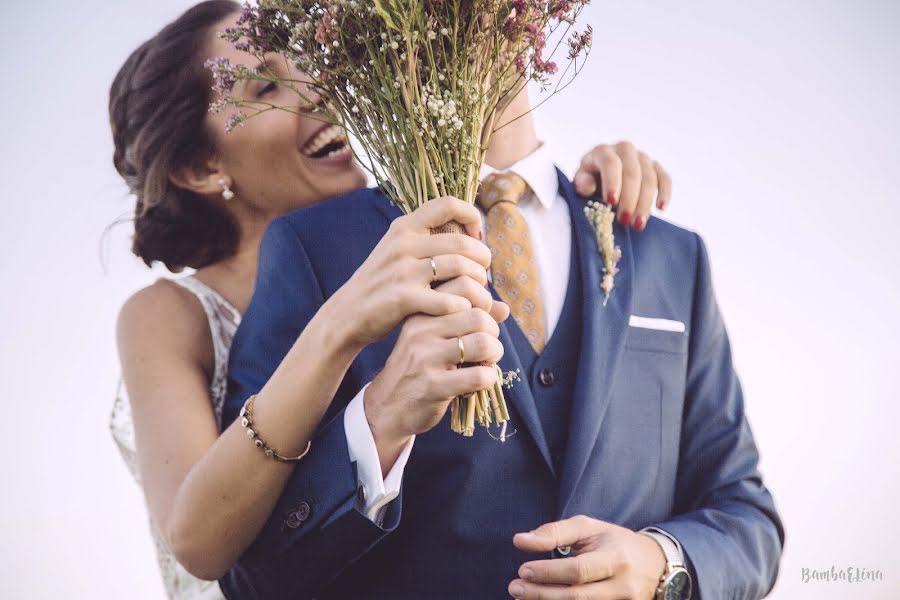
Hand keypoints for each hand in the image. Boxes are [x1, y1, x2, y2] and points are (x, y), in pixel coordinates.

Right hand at [334, 196, 494, 349]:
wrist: (347, 314)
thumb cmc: (382, 283)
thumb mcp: (398, 251)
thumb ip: (427, 239)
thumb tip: (471, 231)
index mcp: (404, 227)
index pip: (448, 203)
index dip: (471, 215)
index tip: (477, 236)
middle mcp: (403, 244)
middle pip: (463, 242)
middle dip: (482, 259)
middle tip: (484, 273)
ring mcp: (402, 271)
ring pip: (461, 269)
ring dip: (478, 284)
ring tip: (479, 294)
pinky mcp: (402, 298)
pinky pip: (447, 300)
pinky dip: (461, 306)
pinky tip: (462, 310)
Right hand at [364, 281, 507, 472]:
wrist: (386, 407)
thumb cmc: (415, 368)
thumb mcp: (431, 338)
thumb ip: (466, 319)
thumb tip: (504, 307)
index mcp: (420, 314)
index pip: (463, 287)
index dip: (484, 303)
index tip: (482, 322)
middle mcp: (421, 332)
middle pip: (479, 316)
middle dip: (493, 332)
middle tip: (488, 346)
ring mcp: (426, 359)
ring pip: (483, 344)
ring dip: (494, 354)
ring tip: (486, 362)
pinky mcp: (434, 386)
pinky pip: (479, 376)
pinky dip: (489, 378)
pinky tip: (481, 381)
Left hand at [508, 515, 665, 599]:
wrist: (654, 563)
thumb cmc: (613, 541)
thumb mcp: (588, 528)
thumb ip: (554, 532)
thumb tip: (520, 540)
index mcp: (616, 558)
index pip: (579, 570)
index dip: (549, 572)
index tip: (523, 570)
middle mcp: (623, 587)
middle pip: (577, 597)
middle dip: (541, 595)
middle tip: (514, 587)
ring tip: (523, 597)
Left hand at [572, 141, 672, 231]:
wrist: (600, 176)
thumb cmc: (588, 181)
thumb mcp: (580, 182)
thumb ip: (582, 183)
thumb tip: (587, 187)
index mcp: (602, 151)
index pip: (610, 163)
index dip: (612, 182)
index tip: (611, 203)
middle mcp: (624, 149)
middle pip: (632, 173)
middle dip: (629, 199)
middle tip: (625, 221)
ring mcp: (642, 157)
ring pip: (649, 178)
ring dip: (645, 203)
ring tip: (637, 224)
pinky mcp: (655, 167)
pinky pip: (664, 178)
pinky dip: (665, 193)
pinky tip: (661, 209)